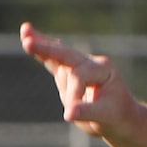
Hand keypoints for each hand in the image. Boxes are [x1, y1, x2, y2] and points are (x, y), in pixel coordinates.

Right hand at [20, 22, 135, 137]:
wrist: (120, 117)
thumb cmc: (115, 116)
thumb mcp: (105, 116)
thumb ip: (87, 112)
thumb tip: (68, 113)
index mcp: (104, 69)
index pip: (79, 76)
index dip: (73, 94)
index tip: (71, 113)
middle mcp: (92, 63)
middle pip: (67, 54)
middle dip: (48, 50)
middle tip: (28, 43)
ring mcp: (80, 66)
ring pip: (58, 54)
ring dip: (40, 44)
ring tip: (25, 30)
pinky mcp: (69, 73)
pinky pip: (53, 60)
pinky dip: (41, 51)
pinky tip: (27, 36)